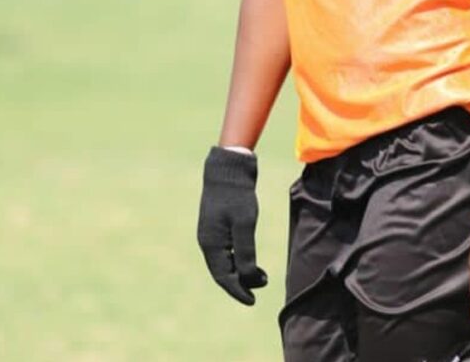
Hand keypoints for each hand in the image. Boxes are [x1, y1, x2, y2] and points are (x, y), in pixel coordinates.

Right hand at [197, 147, 267, 304]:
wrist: (229, 167)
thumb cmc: (237, 195)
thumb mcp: (244, 224)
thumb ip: (245, 253)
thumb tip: (247, 278)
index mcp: (211, 243)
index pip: (223, 277)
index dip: (238, 291)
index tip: (252, 301)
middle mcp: (207, 241)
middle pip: (222, 271)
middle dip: (241, 283)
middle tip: (262, 286)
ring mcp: (211, 232)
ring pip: (224, 261)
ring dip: (240, 271)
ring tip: (261, 275)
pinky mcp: (217, 224)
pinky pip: (225, 250)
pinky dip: (238, 258)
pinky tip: (249, 258)